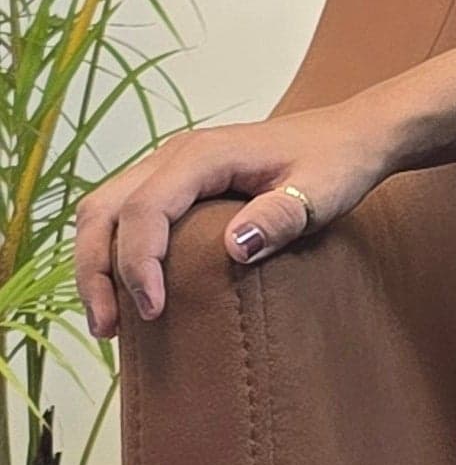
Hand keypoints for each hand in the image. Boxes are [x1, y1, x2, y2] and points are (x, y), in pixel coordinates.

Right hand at [73, 101, 395, 335]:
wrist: (351, 136)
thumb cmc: (336, 164)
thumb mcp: (320, 195)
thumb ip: (280, 217)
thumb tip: (233, 248)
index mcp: (204, 156)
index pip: (146, 209)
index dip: (139, 263)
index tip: (154, 311)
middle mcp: (174, 155)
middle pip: (104, 208)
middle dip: (95, 269)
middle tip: (108, 328)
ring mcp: (171, 167)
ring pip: (105, 210)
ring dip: (95, 263)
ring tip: (108, 321)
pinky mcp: (176, 183)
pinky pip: (125, 214)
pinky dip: (114, 252)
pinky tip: (129, 293)